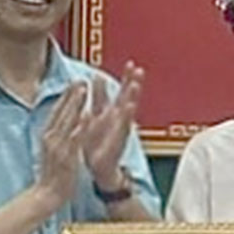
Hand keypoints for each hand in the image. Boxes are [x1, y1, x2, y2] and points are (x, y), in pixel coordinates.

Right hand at [32, 87, 93, 198]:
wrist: (46, 195)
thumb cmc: (51, 174)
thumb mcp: (51, 150)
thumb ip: (54, 135)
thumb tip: (58, 123)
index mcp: (48, 135)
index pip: (57, 111)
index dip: (66, 96)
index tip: (73, 82)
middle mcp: (51, 138)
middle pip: (61, 112)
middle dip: (71, 94)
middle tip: (80, 78)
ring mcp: (57, 146)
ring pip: (67, 121)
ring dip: (75, 104)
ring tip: (83, 90)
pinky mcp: (65, 157)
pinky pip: (73, 139)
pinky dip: (79, 127)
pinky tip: (85, 116)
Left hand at [83, 63, 146, 196]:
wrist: (99, 169)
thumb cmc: (96, 142)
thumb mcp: (95, 115)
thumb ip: (98, 96)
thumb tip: (97, 75)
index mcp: (111, 113)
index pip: (121, 92)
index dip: (127, 78)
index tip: (132, 63)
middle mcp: (117, 120)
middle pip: (127, 98)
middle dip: (133, 84)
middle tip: (139, 70)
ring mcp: (118, 130)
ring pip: (126, 111)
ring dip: (131, 98)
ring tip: (135, 84)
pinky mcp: (116, 142)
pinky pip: (122, 128)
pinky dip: (126, 117)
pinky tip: (130, 107)